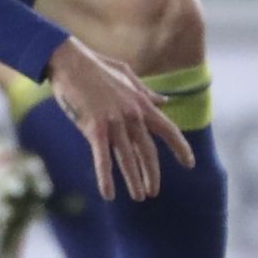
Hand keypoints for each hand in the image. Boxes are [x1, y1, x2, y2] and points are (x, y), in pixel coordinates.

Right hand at [46, 37, 194, 200]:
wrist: (68, 60)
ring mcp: (114, 123)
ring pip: (128, 159)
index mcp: (141, 103)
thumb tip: (164, 101)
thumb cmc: (94, 65)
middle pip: (148, 152)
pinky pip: (102, 159)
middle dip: (152, 174)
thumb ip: (146, 92)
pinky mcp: (94, 129)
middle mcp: (132, 115)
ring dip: (134, 180)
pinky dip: (105, 178)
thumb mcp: (126, 75)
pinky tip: (108, 194)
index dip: (180, 148)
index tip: (189, 164)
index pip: (168, 130)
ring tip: (139, 197)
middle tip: (153, 191)